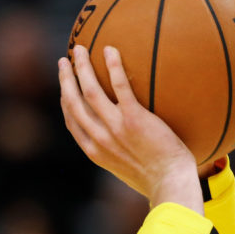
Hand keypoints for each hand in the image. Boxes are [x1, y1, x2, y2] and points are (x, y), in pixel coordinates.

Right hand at [59, 45, 203, 213]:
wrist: (170, 184)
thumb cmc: (157, 181)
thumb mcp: (130, 171)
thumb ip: (122, 155)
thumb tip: (130, 144)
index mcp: (95, 151)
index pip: (72, 121)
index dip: (65, 101)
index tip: (65, 87)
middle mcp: (99, 138)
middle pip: (73, 103)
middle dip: (65, 79)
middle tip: (64, 61)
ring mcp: (115, 128)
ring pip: (90, 91)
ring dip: (81, 68)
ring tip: (80, 49)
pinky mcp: (134, 119)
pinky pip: (121, 87)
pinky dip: (113, 67)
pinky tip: (111, 50)